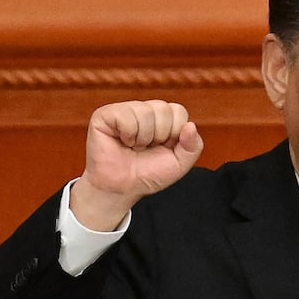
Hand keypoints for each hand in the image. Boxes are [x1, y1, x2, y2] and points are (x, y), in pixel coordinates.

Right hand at [70, 100, 203, 230]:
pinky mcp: (105, 115)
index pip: (179, 111)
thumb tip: (190, 125)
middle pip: (164, 109)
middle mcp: (145, 110)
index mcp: (163, 118)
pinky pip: (126, 116)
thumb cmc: (148, 174)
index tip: (163, 147)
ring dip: (142, 138)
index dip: (174, 134)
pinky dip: (127, 135)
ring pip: (145, 113)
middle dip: (159, 136)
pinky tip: (122, 142)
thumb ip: (193, 146)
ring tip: (133, 147)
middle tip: (146, 148)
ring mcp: (125, 110)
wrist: (122, 188)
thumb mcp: (180, 164)